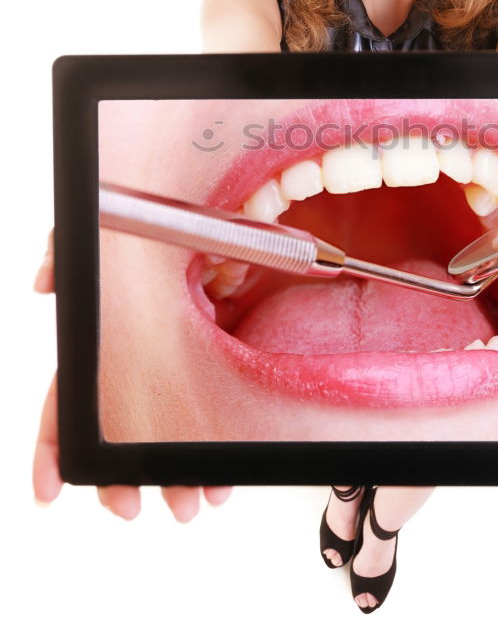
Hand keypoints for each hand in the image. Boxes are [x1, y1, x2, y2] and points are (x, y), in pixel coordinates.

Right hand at [33, 231, 232, 518]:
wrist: (222, 222)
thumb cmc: (159, 230)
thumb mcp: (113, 233)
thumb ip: (71, 249)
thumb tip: (42, 281)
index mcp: (103, 342)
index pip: (65, 401)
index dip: (53, 446)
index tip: (51, 489)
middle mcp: (133, 364)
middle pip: (116, 434)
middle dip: (121, 478)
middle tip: (132, 507)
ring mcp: (173, 368)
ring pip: (165, 435)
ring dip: (172, 474)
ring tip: (190, 502)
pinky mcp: (215, 367)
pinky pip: (210, 420)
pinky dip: (213, 452)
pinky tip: (222, 478)